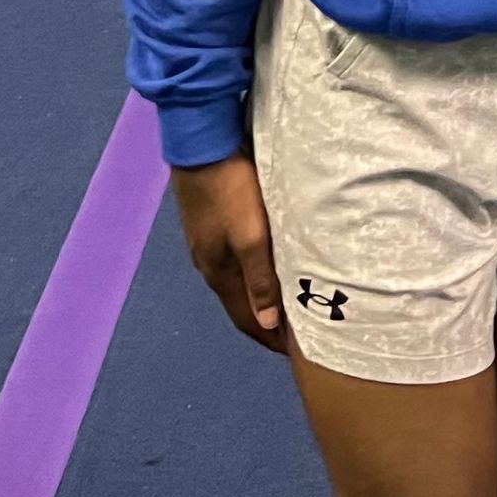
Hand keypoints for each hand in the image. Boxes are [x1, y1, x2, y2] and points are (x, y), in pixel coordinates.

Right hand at [170, 152, 285, 349]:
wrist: (200, 144)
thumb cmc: (232, 190)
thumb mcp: (251, 237)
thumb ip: (260, 280)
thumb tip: (269, 325)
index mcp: (218, 272)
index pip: (245, 318)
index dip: (268, 337)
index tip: (294, 353)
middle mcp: (208, 264)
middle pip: (240, 304)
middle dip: (265, 322)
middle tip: (296, 333)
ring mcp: (205, 244)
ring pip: (236, 283)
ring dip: (259, 298)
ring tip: (287, 305)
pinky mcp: (208, 225)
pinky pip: (233, 263)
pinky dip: (252, 276)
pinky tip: (265, 269)